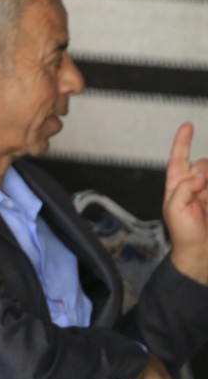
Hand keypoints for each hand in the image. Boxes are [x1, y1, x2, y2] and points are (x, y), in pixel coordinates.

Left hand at [164, 123, 207, 283]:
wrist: (202, 253)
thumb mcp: (174, 209)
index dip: (182, 142)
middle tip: (202, 192)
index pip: (179, 158)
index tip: (187, 126)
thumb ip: (183, 188)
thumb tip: (199, 173)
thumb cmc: (183, 234)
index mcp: (177, 185)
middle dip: (205, 173)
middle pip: (203, 164)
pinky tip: (207, 197)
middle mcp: (195, 185)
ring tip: (206, 203)